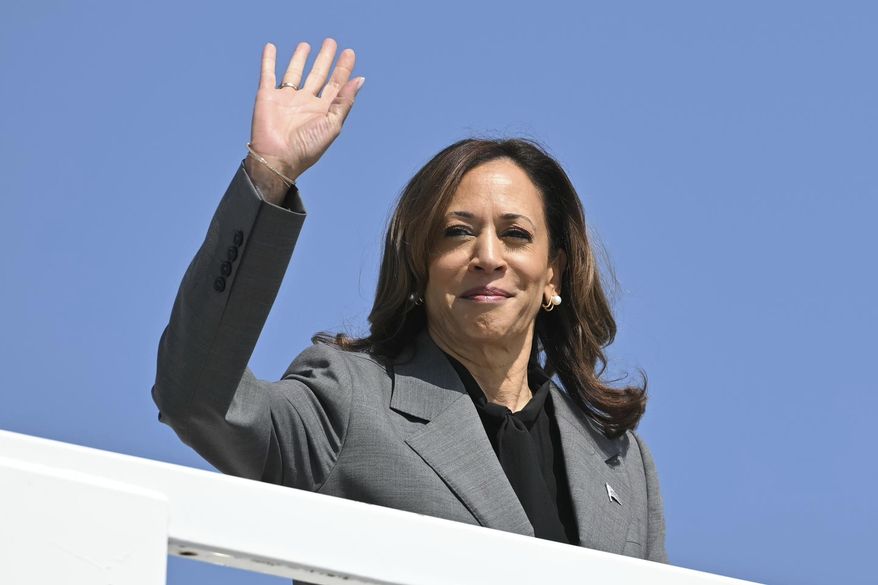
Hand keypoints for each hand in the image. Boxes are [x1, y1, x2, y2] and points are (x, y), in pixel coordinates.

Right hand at [247, 38, 363, 193]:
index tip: (349, 53)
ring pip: (294, 73)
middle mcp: (305, 103)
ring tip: (306, 45)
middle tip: (330, 42)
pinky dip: (268, 60)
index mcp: (322, 110)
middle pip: (317, 75)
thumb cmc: (307, 146)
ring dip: (299, 59)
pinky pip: (268, 74)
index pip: (335, 84)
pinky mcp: (267, 96)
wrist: (277, 158)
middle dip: (324, 59)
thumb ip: (345, 101)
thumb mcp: (332, 124)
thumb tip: (359, 79)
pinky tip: (271, 47)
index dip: (343, 69)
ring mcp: (286, 99)